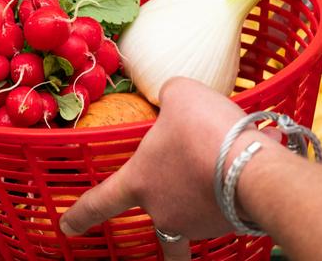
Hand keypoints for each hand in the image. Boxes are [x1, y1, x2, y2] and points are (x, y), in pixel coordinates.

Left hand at [60, 78, 262, 260]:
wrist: (254, 169)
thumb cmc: (204, 131)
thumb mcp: (180, 94)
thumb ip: (169, 97)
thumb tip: (174, 99)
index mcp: (139, 181)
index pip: (99, 202)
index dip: (80, 214)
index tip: (67, 227)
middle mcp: (163, 209)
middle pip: (157, 204)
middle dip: (171, 186)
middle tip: (191, 164)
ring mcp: (195, 222)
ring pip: (196, 200)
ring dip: (208, 179)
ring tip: (232, 150)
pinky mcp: (227, 223)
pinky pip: (226, 198)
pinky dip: (235, 180)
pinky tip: (254, 155)